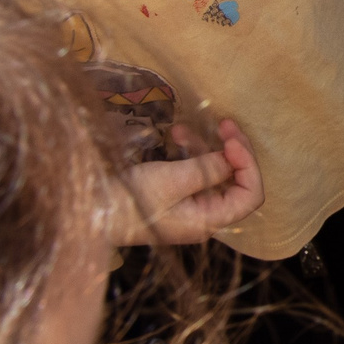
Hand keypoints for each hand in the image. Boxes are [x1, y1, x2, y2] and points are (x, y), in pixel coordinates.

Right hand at [111, 119, 262, 243]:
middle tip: (224, 123)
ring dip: (205, 147)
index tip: (231, 141)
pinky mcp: (175, 196)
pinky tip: (175, 135)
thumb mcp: (172, 180)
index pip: (250, 195)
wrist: (93, 211)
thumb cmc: (132, 201)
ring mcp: (190, 206)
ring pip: (213, 172)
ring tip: (184, 128)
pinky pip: (193, 172)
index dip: (248, 165)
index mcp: (209, 219)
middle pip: (236, 181)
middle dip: (233, 150)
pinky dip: (189, 153)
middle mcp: (205, 215)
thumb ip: (207, 169)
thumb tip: (233, 159)